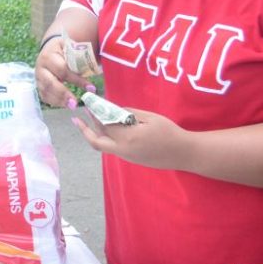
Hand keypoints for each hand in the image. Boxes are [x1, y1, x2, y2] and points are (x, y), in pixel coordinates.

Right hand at [35, 35, 94, 107]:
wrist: (51, 48)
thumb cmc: (65, 49)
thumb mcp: (72, 46)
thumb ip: (81, 54)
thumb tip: (97, 66)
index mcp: (49, 56)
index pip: (63, 70)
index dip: (77, 80)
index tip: (92, 88)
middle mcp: (40, 67)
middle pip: (50, 83)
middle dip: (63, 94)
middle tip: (75, 104)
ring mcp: (38, 77)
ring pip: (46, 91)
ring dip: (59, 100)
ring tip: (72, 106)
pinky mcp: (39, 85)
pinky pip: (44, 96)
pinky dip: (54, 102)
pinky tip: (65, 104)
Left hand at [71, 108, 186, 169]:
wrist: (184, 154)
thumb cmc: (169, 132)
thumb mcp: (150, 117)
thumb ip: (129, 113)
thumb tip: (113, 110)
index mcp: (128, 138)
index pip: (105, 124)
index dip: (96, 113)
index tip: (90, 103)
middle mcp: (123, 150)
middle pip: (96, 142)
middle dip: (85, 129)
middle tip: (78, 118)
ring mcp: (127, 157)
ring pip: (103, 146)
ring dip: (95, 134)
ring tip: (91, 121)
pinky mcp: (131, 160)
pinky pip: (113, 149)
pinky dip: (107, 138)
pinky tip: (108, 128)